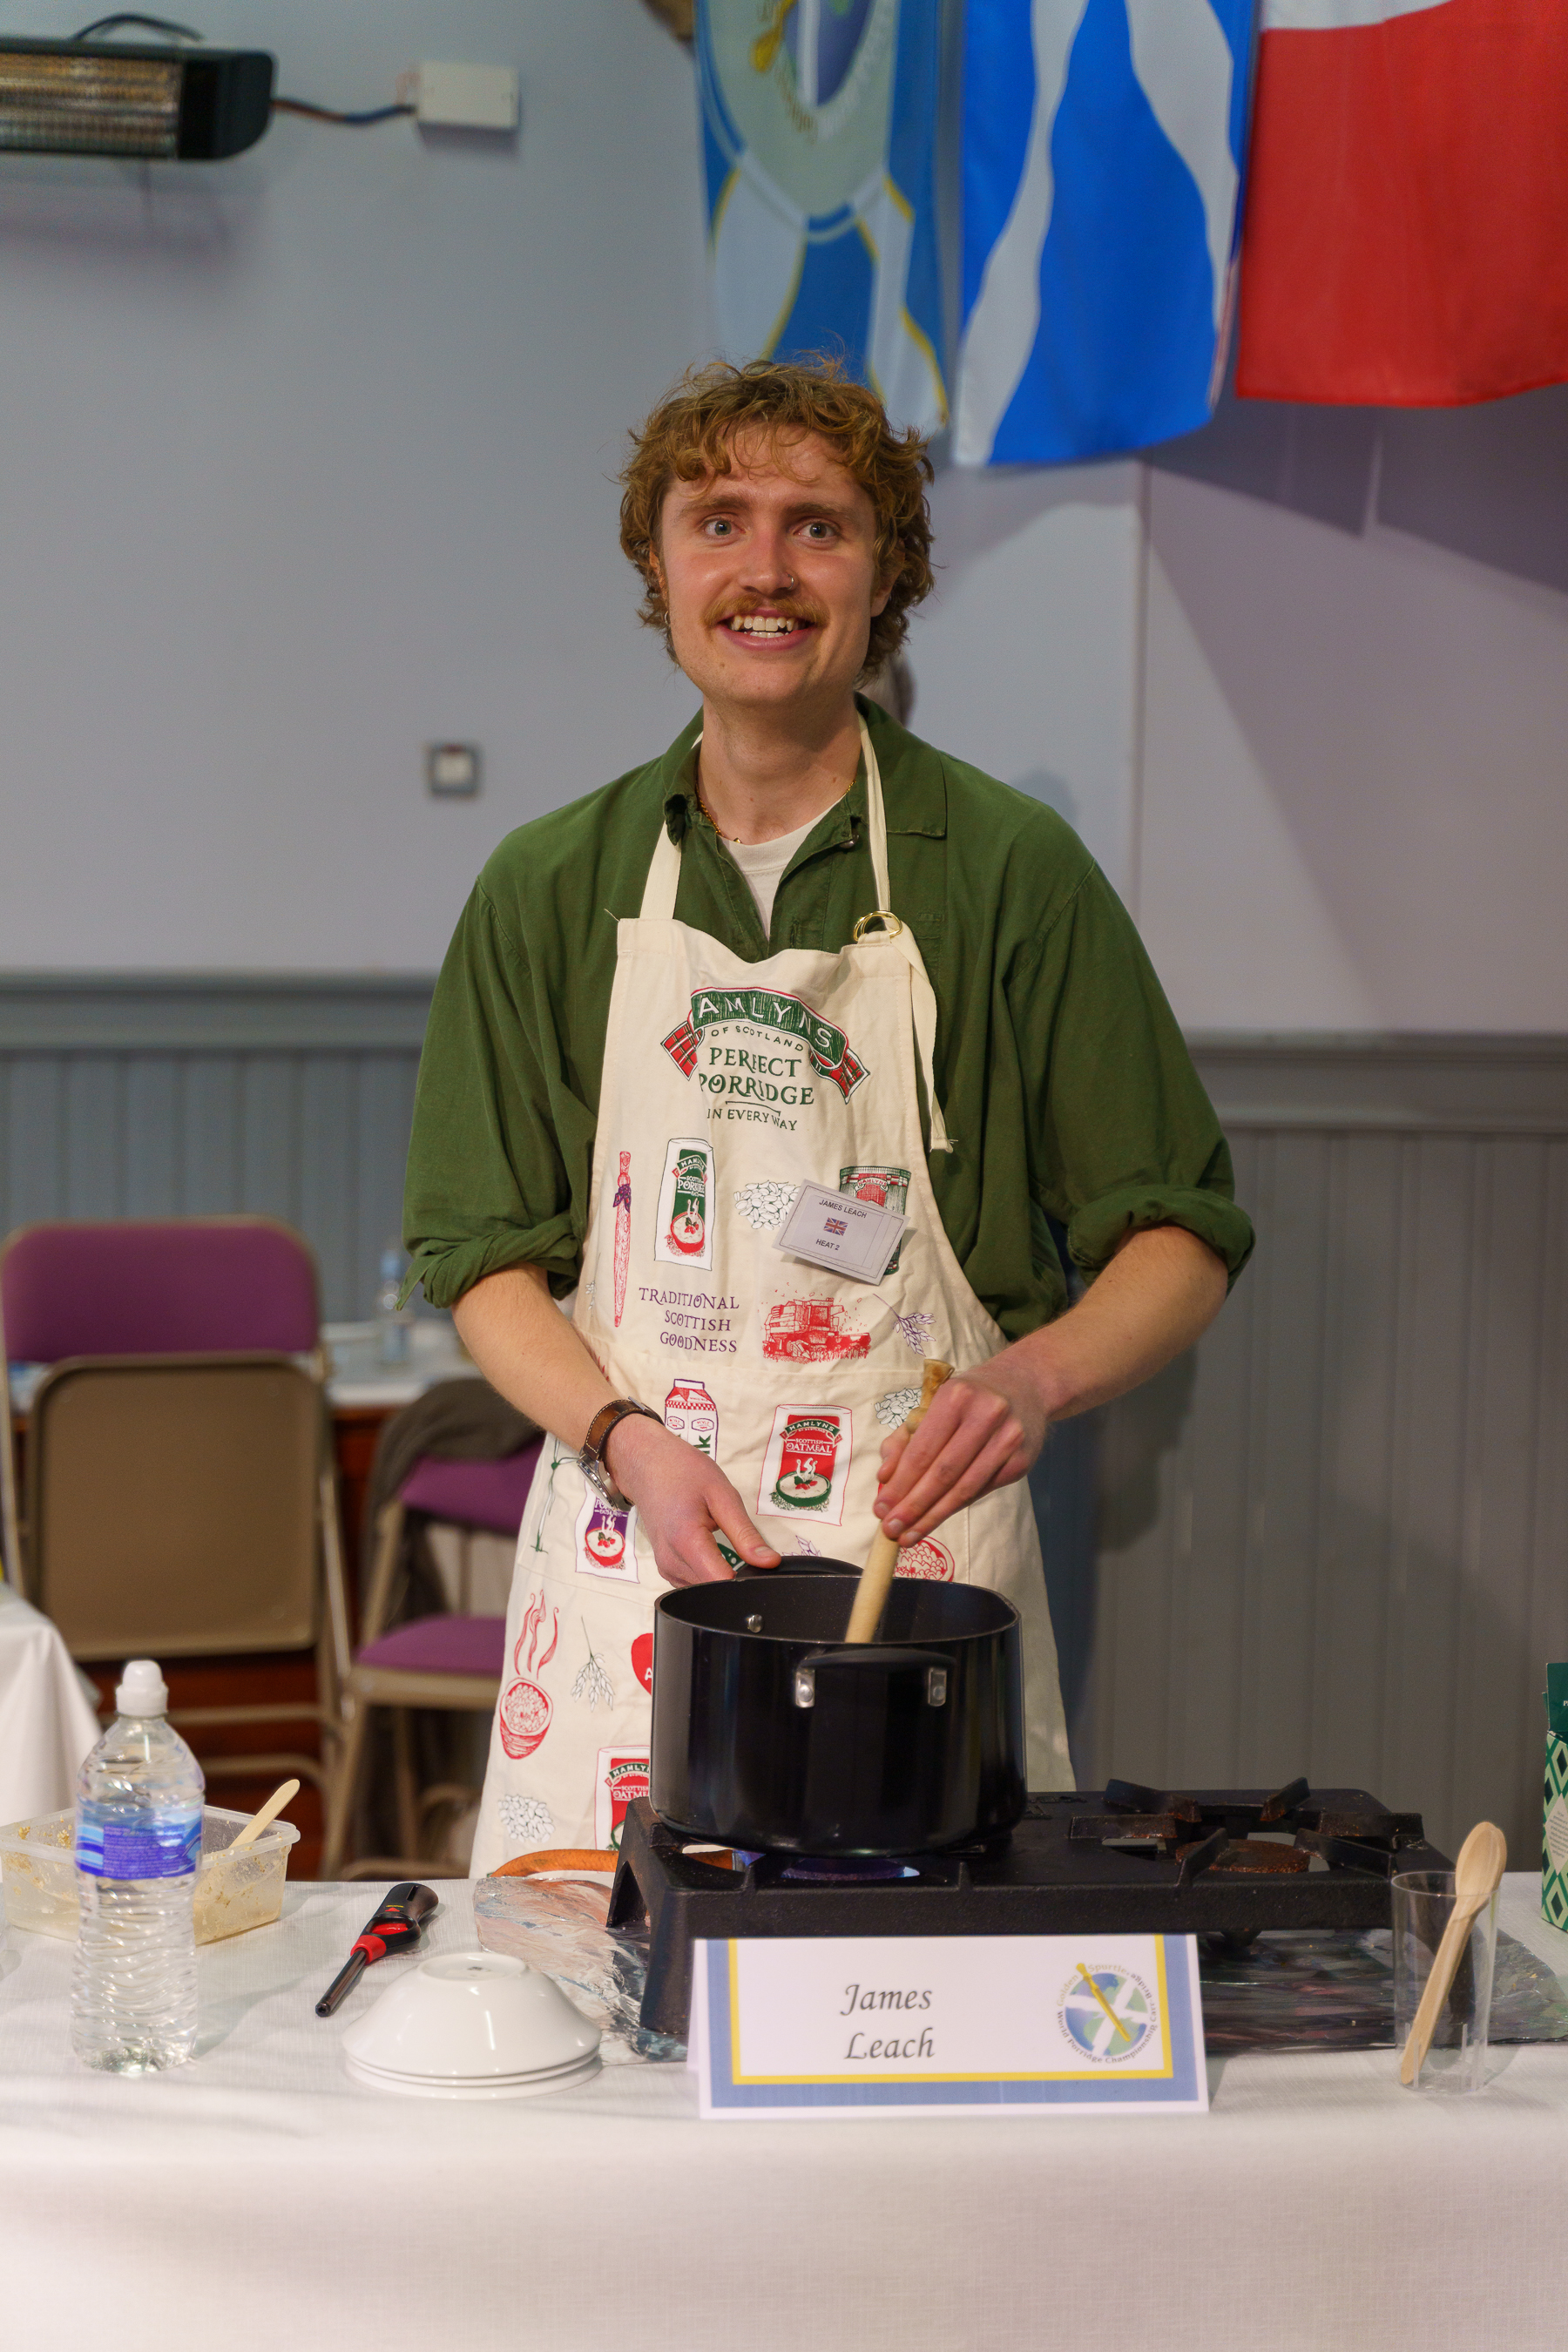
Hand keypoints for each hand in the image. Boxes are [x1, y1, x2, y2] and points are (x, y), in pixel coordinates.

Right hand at [604, 1414, 779, 1586]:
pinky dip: (709, 1574)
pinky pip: (693, 1584)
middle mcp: (671, 1561)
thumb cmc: (683, 1473)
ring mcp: (666, 1568)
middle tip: (748, 1552)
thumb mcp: (722, 1495)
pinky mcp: (666, 1569)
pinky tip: (715, 1553)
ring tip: (729, 1548)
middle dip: (737, 1579)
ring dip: (722, 1577)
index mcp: (686, 1541)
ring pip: (704, 1590)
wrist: (647, 1465)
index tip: (760, 1568)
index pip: (722, 1583)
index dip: (747, 1580)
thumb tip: (769, 1562)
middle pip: (714, 1590)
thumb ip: (745, 1534)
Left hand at [874, 1352, 1048, 1543]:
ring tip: (909, 1535)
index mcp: (955, 1397)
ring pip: (964, 1489)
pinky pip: (982, 1490)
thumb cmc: (968, 1399)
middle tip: (891, 1530)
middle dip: (913, 1507)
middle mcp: (986, 1415)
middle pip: (943, 1474)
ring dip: (934, 1516)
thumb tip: (885, 1479)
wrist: (1026, 1387)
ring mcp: (1008, 1439)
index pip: (923, 1451)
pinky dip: (956, 1506)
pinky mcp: (1022, 1461)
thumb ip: (904, 1441)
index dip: (900, 1485)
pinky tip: (937, 1517)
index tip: (881, 1509)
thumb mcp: (933, 1406)